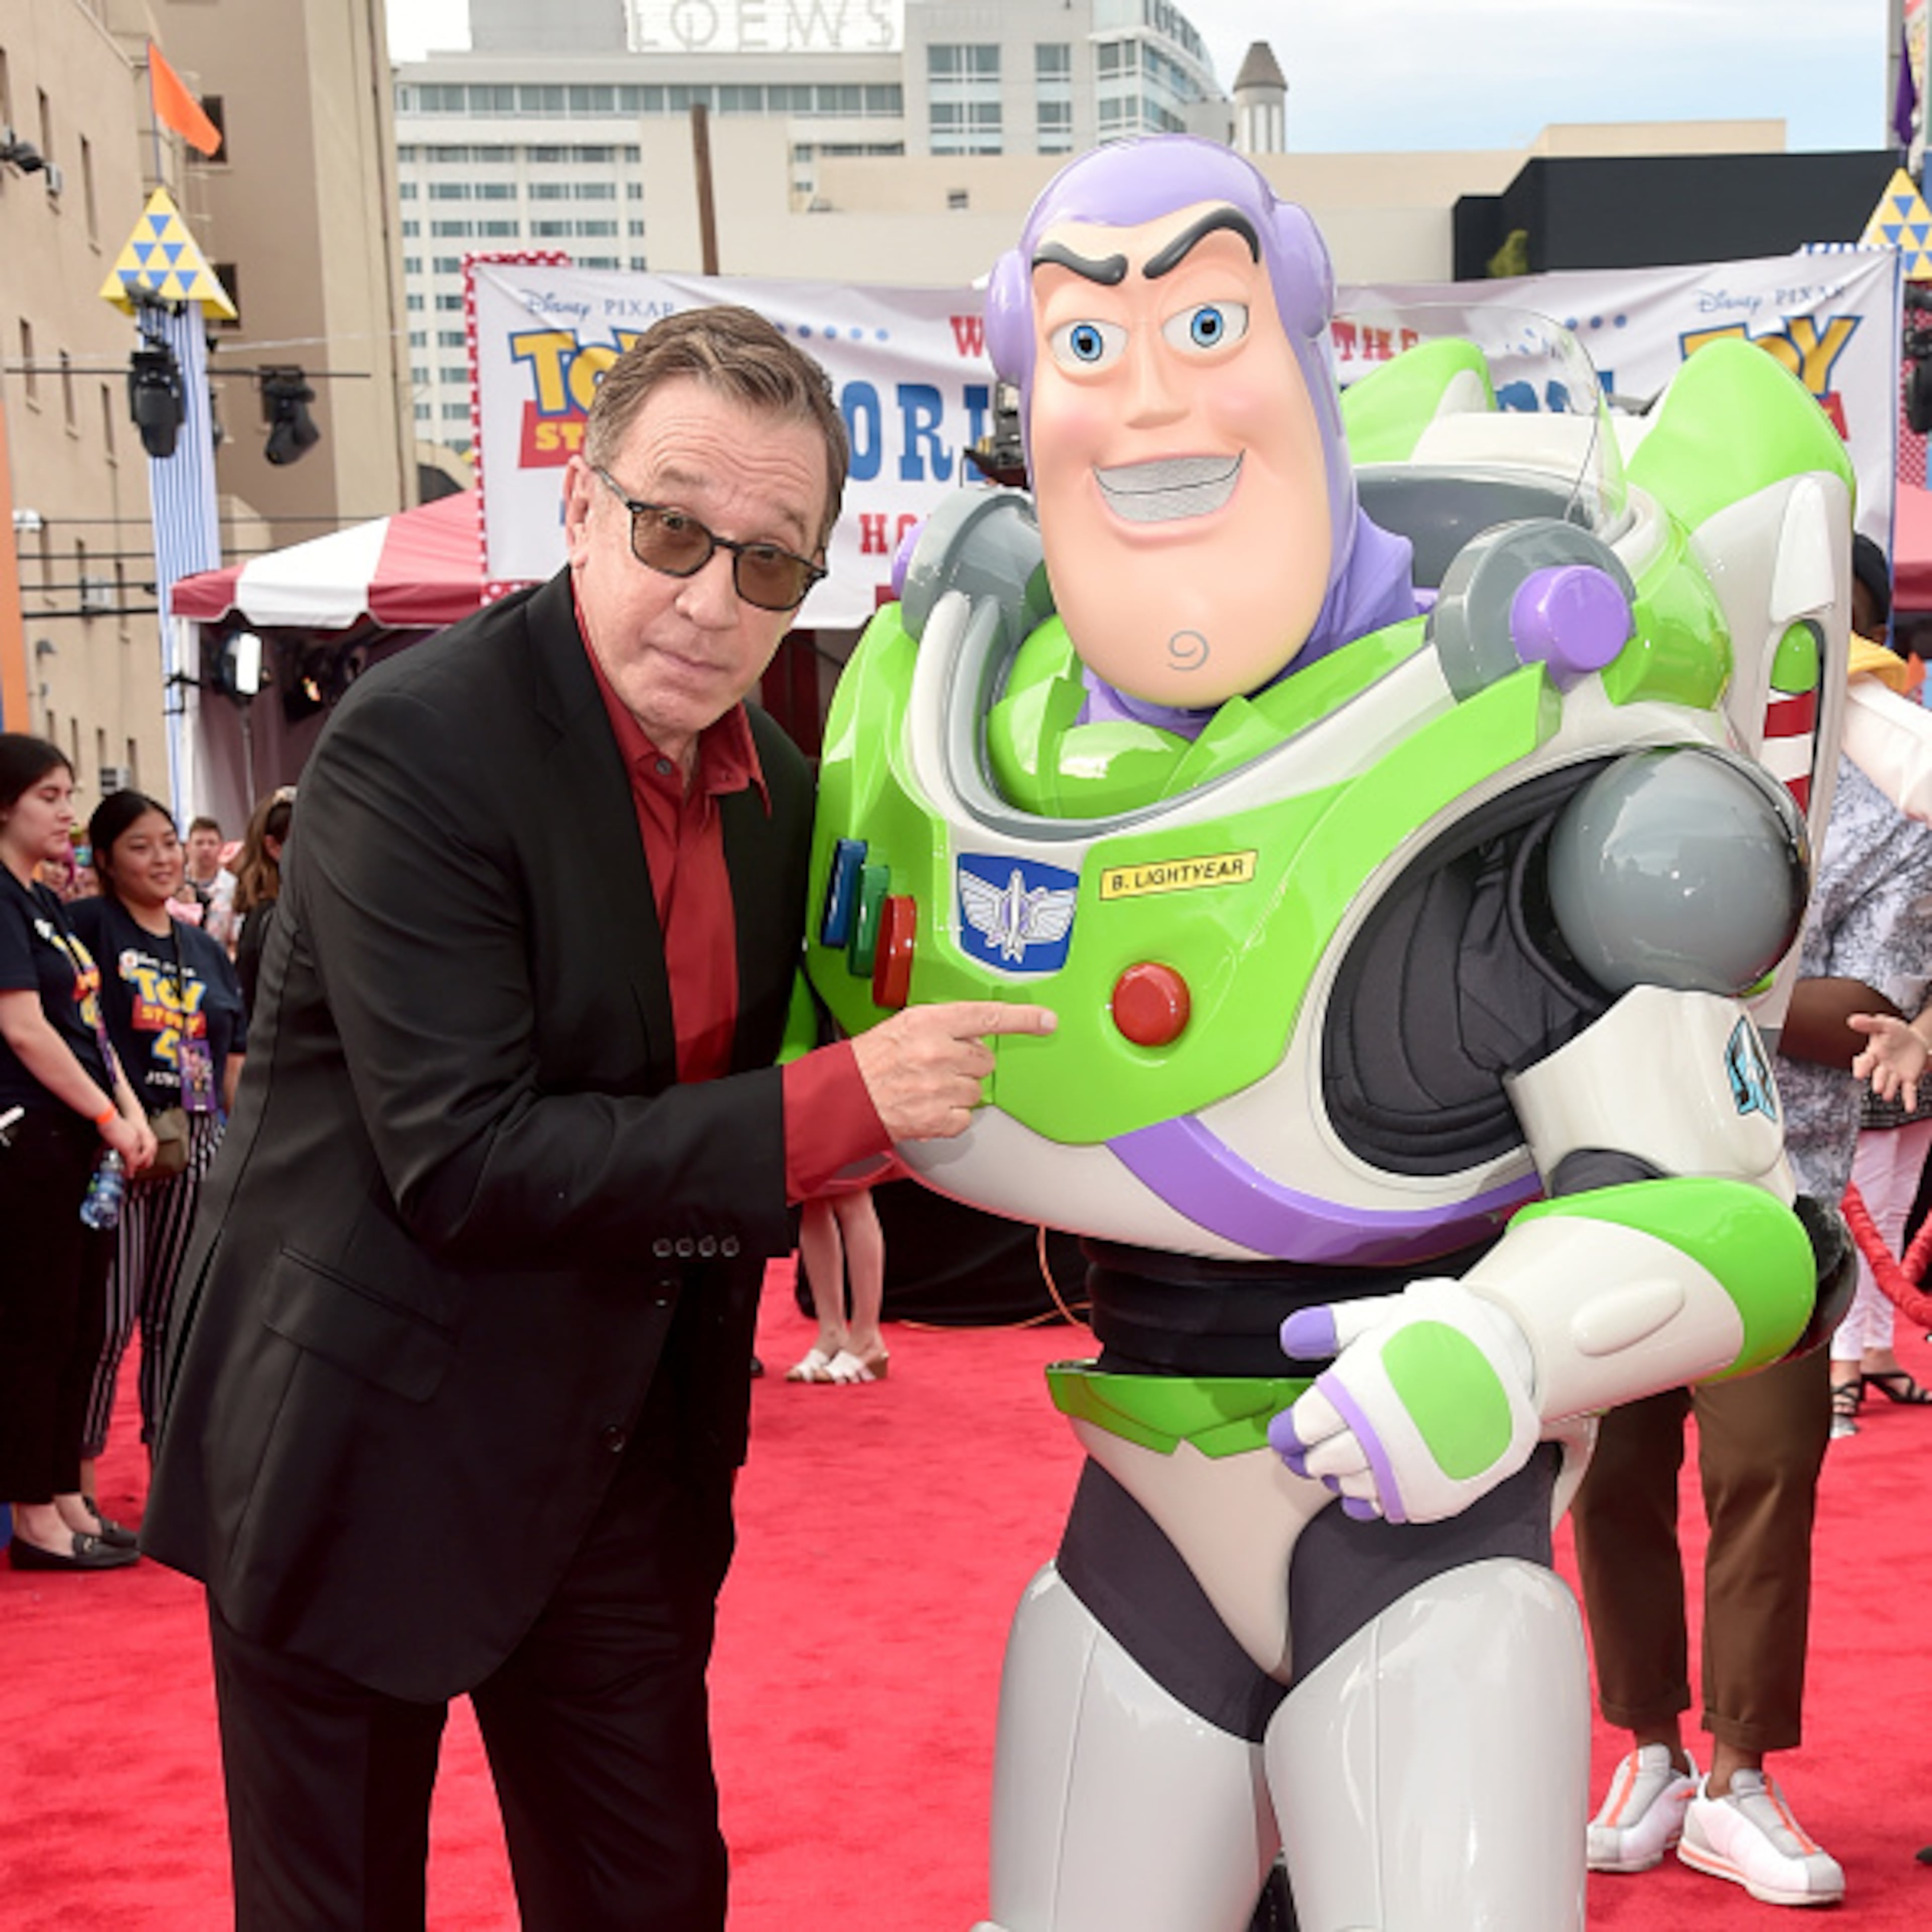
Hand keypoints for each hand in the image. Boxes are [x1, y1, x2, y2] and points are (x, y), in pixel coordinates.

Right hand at [102, 1110, 155, 1176]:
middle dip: (138, 1166)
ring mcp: (134, 1145)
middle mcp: (138, 1140)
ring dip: (133, 1169)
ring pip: (138, 1161)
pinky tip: (126, 1173)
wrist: (109, 1118)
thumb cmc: (109, 1123)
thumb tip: (113, 1144)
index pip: (142, 1150)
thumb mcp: (117, 1132)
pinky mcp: (128, 1149)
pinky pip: (131, 1162)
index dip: (139, 1158)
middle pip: (143, 1156)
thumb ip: (119, 1140)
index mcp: (136, 1135)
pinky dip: (129, 1169)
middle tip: (131, 1172)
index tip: (133, 1164)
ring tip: (128, 1175)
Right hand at [850, 1001, 1055, 1141]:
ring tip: (928, 1087)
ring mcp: (939, 1087)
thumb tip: (973, 1033)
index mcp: (929, 1022)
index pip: (987, 1016)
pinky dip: (950, 1115)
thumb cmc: (870, 1060)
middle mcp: (937, 1053)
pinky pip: (965, 1116)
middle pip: (984, 1058)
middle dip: (967, 1063)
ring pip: (976, 1090)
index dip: (1022, 1020)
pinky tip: (928, 1106)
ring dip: (958, 1090)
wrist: (844, 1097)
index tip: (1046, 1021)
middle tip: (938, 1065)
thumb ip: (943, 1025)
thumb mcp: (904, 1025)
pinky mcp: (939, 1118)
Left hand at [1269, 1279, 1539, 1524]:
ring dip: (1338, 1477)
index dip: (1289, 1431)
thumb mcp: (1387, 1312)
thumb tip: (1291, 1338)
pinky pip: (1391, 1507)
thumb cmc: (1447, 1331)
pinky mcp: (1439, 1489)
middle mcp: (1383, 1435)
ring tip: (1336, 1463)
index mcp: (1362, 1390)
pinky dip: (1372, 1500)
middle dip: (1309, 1457)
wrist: (1516, 1358)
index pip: (1306, 1426)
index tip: (1285, 1431)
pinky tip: (1368, 1487)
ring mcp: (1413, 1468)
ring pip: (1355, 1487)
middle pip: (1325, 1461)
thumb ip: (1333, 1324)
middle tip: (1304, 1450)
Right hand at [1848, 1011, 1931, 1109]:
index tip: (1858, 1075)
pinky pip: (1908, 1091)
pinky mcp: (1909, 1080)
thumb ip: (1869, 1024)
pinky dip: (1909, 1100)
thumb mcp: (1885, 1025)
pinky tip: (1910, 1108)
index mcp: (1874, 1054)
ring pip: (1891, 1084)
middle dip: (1878, 1081)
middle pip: (1878, 1075)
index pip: (1866, 1062)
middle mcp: (1882, 1067)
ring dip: (1889, 1090)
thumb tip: (1851, 1020)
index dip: (1862, 1068)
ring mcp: (1895, 1075)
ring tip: (1887, 1096)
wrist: (1914, 1040)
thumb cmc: (1895, 1032)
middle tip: (1877, 1088)